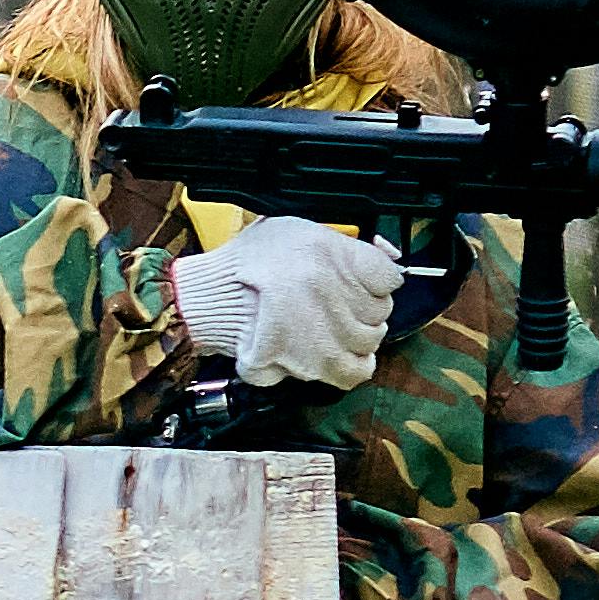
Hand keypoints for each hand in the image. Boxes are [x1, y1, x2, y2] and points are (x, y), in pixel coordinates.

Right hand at [171, 214, 406, 389]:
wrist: (209, 300)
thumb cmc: (246, 265)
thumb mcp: (293, 230)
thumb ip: (340, 241)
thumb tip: (385, 253)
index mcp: (331, 255)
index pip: (389, 275)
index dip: (376, 279)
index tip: (363, 280)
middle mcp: (335, 293)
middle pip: (381, 309)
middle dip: (363, 307)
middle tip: (337, 302)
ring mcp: (329, 333)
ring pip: (372, 339)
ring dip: (355, 334)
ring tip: (328, 326)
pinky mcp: (317, 364)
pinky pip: (358, 369)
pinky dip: (351, 363)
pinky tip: (335, 351)